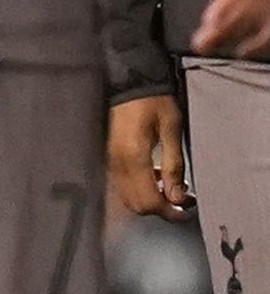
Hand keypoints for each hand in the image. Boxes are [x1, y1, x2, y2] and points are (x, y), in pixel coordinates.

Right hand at [108, 94, 190, 218]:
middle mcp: (115, 165)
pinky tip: (152, 174)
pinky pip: (120, 185)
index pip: (148, 201)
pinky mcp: (106, 158)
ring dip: (149, 199)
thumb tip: (177, 197)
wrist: (125, 82)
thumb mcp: (171, 129)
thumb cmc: (152, 101)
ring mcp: (108, 162)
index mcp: (133, 158)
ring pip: (127, 198)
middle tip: (181, 199)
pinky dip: (138, 189)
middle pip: (136, 205)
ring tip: (168, 185)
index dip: (169, 212)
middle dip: (160, 208)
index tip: (186, 209)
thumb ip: (174, 165)